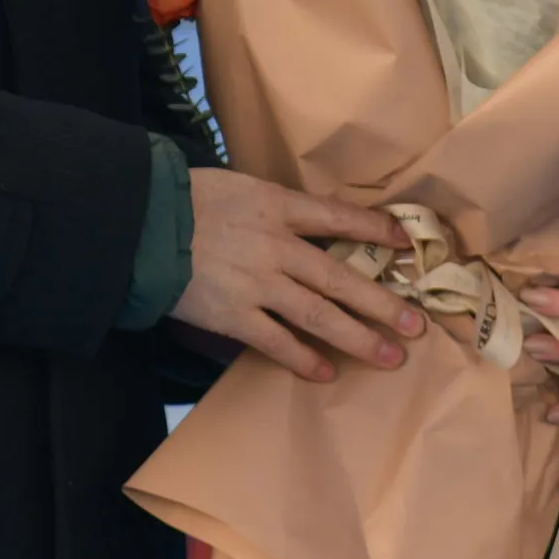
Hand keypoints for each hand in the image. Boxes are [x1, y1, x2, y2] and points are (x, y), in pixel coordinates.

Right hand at [173, 169, 421, 383]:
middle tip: (417, 324)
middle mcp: (276, 246)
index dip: (374, 229)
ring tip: (391, 356)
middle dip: (382, 302)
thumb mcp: (239, 186)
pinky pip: (276, 342)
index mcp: (277, 206)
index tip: (404, 243)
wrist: (141, 225)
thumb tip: (305, 221)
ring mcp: (257, 284)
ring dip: (358, 338)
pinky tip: (326, 372)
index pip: (338, 217)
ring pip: (319, 315)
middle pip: (341, 277)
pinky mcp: (233, 315)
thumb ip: (274, 207)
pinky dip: (303, 359)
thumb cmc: (186, 199)